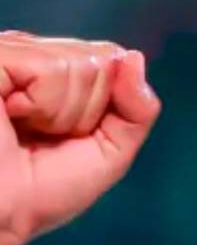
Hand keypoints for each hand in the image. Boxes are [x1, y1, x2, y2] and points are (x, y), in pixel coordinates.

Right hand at [0, 30, 160, 244]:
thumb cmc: (41, 192)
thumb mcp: (109, 152)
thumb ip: (136, 109)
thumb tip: (135, 58)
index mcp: (51, 71)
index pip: (111, 59)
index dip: (103, 107)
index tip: (68, 136)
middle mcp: (26, 54)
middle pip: (100, 60)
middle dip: (84, 112)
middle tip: (43, 137)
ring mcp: (7, 52)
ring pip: (81, 64)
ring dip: (63, 114)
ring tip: (23, 130)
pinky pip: (50, 68)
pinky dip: (44, 106)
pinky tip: (10, 117)